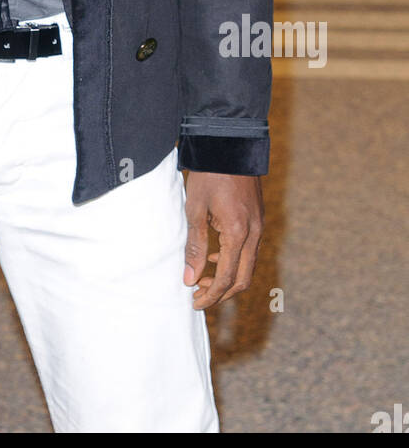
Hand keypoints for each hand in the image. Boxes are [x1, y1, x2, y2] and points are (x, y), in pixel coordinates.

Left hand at [182, 172, 263, 310]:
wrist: (230, 145)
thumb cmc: (209, 174)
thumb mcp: (195, 209)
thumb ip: (195, 246)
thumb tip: (190, 278)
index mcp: (238, 234)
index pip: (227, 278)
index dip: (211, 295)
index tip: (194, 302)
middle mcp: (254, 234)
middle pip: (243, 279)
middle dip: (221, 293)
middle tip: (198, 296)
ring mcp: (259, 226)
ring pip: (247, 266)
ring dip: (227, 277)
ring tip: (201, 278)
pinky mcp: (257, 219)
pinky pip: (249, 251)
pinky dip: (233, 261)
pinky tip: (215, 256)